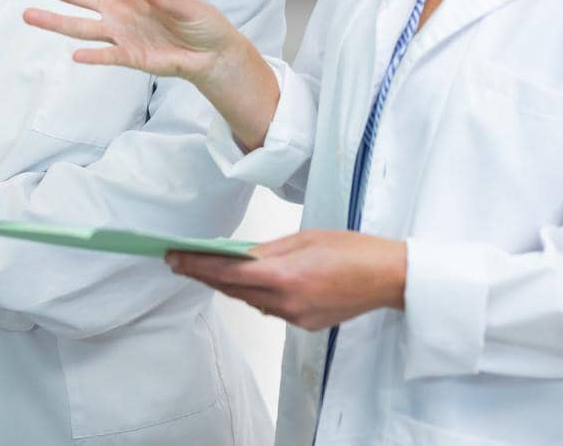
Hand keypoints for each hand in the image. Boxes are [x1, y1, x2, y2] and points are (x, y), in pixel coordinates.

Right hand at [10, 0, 278, 146]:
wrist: (211, 55)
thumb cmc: (203, 23)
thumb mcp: (193, 7)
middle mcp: (119, 7)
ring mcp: (121, 33)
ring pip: (80, 25)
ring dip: (54, 21)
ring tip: (27, 15)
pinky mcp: (129, 56)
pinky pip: (105, 55)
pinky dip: (92, 56)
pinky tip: (74, 56)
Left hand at [166, 230, 406, 331]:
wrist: (388, 277)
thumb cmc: (352, 249)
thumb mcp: (305, 238)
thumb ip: (267, 250)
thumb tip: (238, 254)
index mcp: (284, 276)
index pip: (228, 273)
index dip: (197, 266)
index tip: (173, 257)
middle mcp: (285, 303)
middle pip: (233, 290)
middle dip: (205, 275)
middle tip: (179, 261)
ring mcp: (295, 318)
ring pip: (251, 301)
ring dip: (229, 285)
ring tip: (208, 268)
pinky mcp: (304, 324)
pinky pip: (270, 308)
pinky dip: (256, 294)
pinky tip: (250, 281)